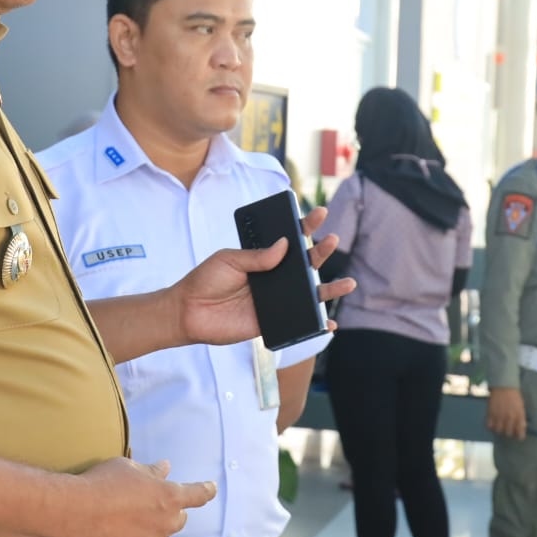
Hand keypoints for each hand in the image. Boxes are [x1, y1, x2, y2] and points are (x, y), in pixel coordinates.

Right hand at [64, 458, 215, 536]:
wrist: (74, 511)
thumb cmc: (101, 483)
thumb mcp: (128, 468)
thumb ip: (150, 471)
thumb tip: (165, 467)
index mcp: (169, 496)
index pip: (197, 494)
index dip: (205, 491)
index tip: (211, 489)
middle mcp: (166, 522)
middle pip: (179, 521)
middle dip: (168, 515)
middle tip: (147, 510)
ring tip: (132, 532)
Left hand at [173, 206, 355, 346]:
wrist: (187, 312)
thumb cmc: (205, 280)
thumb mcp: (229, 259)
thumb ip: (257, 255)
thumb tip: (285, 244)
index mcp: (263, 257)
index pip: (290, 239)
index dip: (305, 226)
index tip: (318, 212)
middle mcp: (273, 277)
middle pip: (304, 264)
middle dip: (321, 252)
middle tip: (332, 239)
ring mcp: (274, 300)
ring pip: (308, 293)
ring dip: (330, 289)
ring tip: (348, 283)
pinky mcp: (271, 321)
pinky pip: (298, 321)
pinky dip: (316, 324)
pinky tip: (329, 322)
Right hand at [486, 387, 526, 439]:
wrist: (503, 385)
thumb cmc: (514, 396)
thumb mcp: (521, 407)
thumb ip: (521, 418)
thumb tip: (521, 428)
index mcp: (519, 417)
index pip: (520, 434)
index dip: (519, 436)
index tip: (517, 434)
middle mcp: (509, 418)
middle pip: (508, 434)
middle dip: (508, 432)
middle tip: (507, 429)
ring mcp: (499, 416)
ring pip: (498, 431)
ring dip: (499, 429)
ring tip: (499, 426)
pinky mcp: (490, 413)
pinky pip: (489, 426)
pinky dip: (491, 426)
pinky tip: (493, 422)